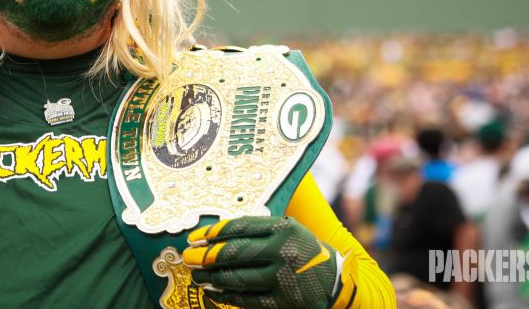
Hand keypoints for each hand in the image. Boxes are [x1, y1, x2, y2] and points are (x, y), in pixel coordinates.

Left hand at [182, 216, 339, 308]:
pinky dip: (227, 296)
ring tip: (197, 275)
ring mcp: (284, 279)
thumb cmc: (305, 252)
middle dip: (207, 256)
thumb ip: (261, 230)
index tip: (196, 236)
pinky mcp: (285, 302)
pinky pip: (248, 300)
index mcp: (285, 229)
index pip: (241, 227)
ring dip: (213, 277)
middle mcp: (284, 252)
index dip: (214, 232)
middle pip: (235, 253)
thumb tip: (215, 235)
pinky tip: (214, 291)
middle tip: (189, 257)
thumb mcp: (291, 231)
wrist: (339, 283)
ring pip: (238, 278)